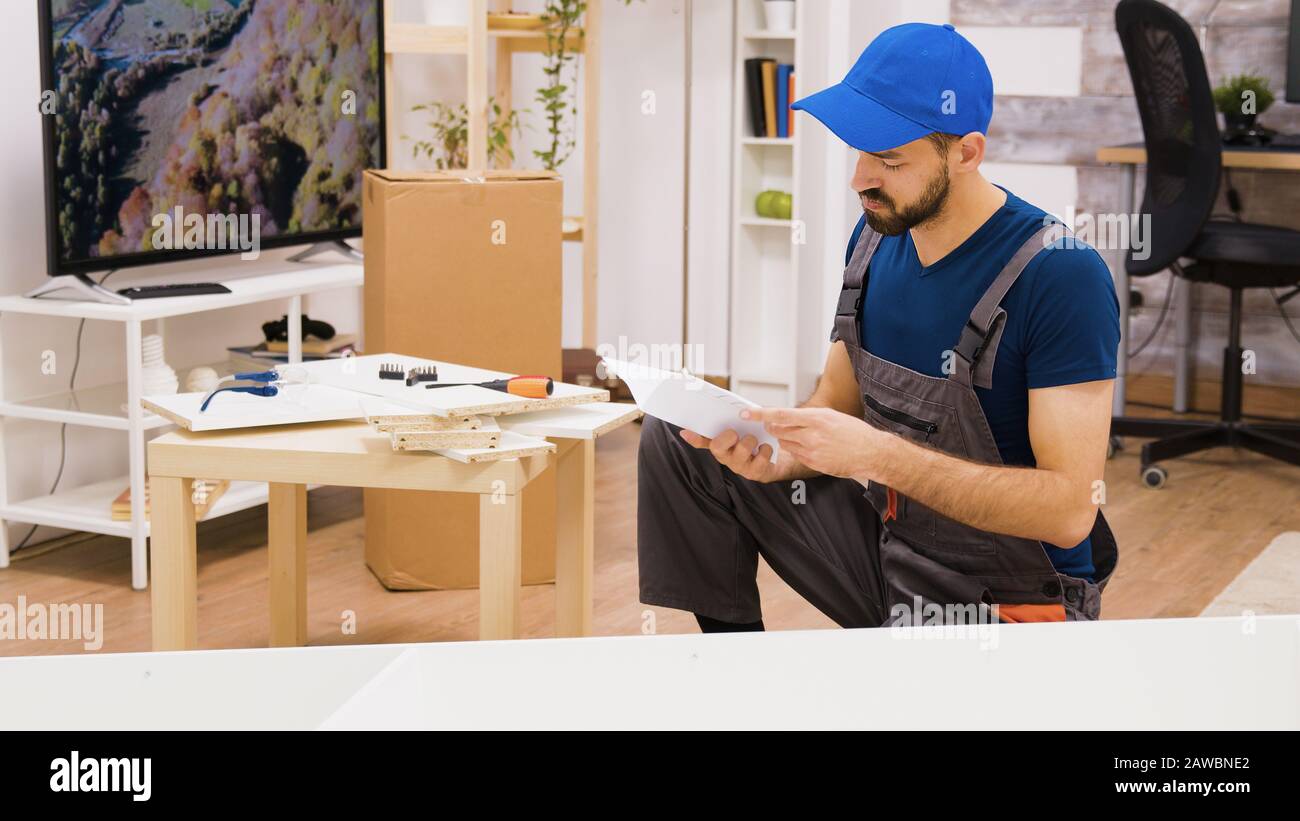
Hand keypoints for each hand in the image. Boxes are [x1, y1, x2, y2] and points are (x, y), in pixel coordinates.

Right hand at [678, 427, 789, 482]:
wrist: (777, 459)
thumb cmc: (756, 440)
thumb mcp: (744, 428)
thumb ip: (734, 418)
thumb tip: (730, 408)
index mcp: (720, 444)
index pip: (701, 441)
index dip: (693, 438)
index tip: (685, 431)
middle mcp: (726, 456)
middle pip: (717, 447)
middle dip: (727, 436)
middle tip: (736, 433)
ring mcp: (739, 466)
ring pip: (741, 451)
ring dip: (750, 440)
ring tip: (755, 439)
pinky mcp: (755, 472)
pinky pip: (760, 458)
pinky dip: (766, 449)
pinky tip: (765, 447)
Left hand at [742, 406, 882, 480]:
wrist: (871, 452)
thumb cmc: (852, 431)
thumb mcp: (830, 416)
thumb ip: (807, 416)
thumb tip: (787, 416)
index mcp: (816, 418)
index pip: (781, 415)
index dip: (761, 414)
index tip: (746, 413)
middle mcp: (812, 435)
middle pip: (778, 430)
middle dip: (773, 427)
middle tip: (774, 424)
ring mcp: (812, 451)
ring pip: (785, 443)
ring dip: (786, 439)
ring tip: (802, 435)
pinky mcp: (813, 464)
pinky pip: (796, 455)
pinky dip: (797, 449)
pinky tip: (810, 447)